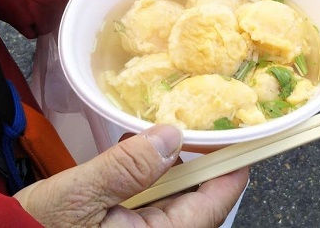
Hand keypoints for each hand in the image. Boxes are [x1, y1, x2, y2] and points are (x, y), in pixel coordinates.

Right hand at [13, 124, 248, 226]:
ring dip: (170, 164)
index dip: (232, 163)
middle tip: (192, 116)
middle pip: (200, 197)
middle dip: (197, 157)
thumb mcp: (79, 196)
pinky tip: (132, 151)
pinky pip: (152, 202)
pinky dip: (148, 175)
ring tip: (158, 129)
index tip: (240, 129)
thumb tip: (172, 135)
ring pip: (176, 197)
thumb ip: (127, 167)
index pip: (216, 200)